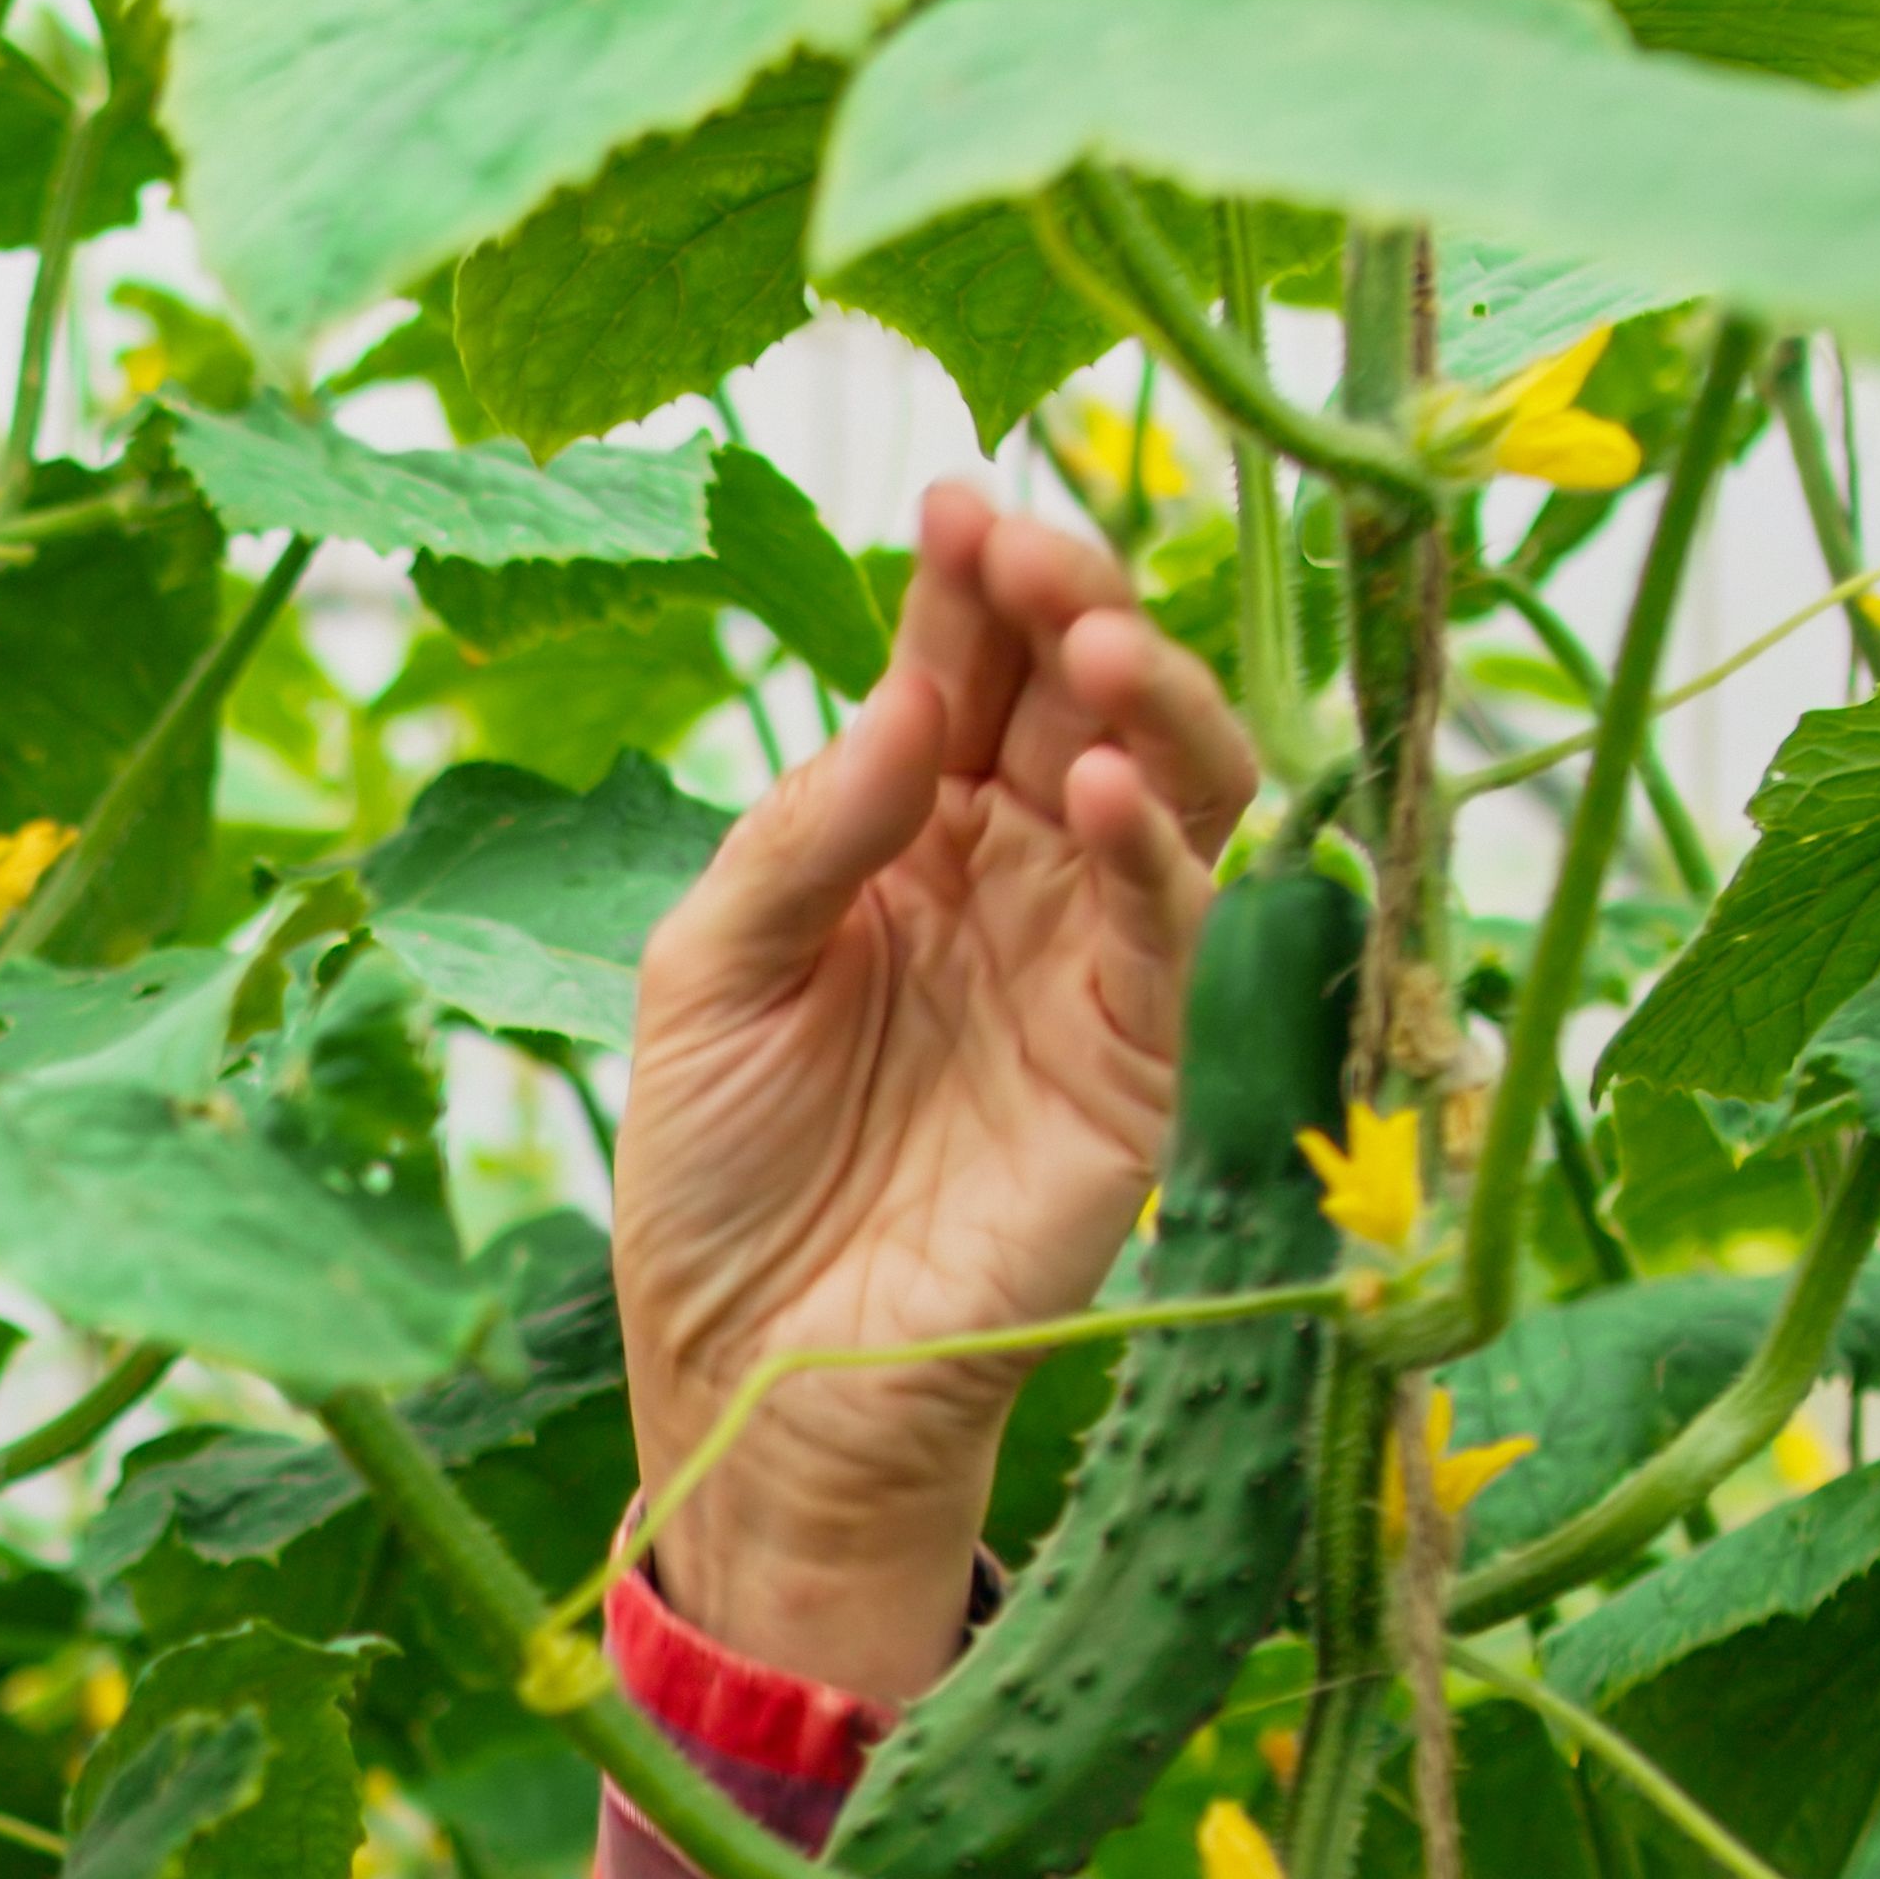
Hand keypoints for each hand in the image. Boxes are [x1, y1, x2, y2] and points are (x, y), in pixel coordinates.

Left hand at [614, 482, 1268, 1707]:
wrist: (751, 1377)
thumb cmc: (713, 1180)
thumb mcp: (704, 977)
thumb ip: (806, 837)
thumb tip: (909, 698)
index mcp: (905, 839)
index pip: (967, 676)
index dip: (974, 586)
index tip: (957, 501)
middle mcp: (1011, 880)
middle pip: (1084, 702)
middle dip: (1074, 608)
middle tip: (1035, 552)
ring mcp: (1086, 969)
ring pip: (1168, 791)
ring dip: (1147, 702)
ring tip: (1093, 643)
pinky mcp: (1138, 1068)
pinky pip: (1175, 932)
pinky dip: (1150, 851)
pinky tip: (1089, 794)